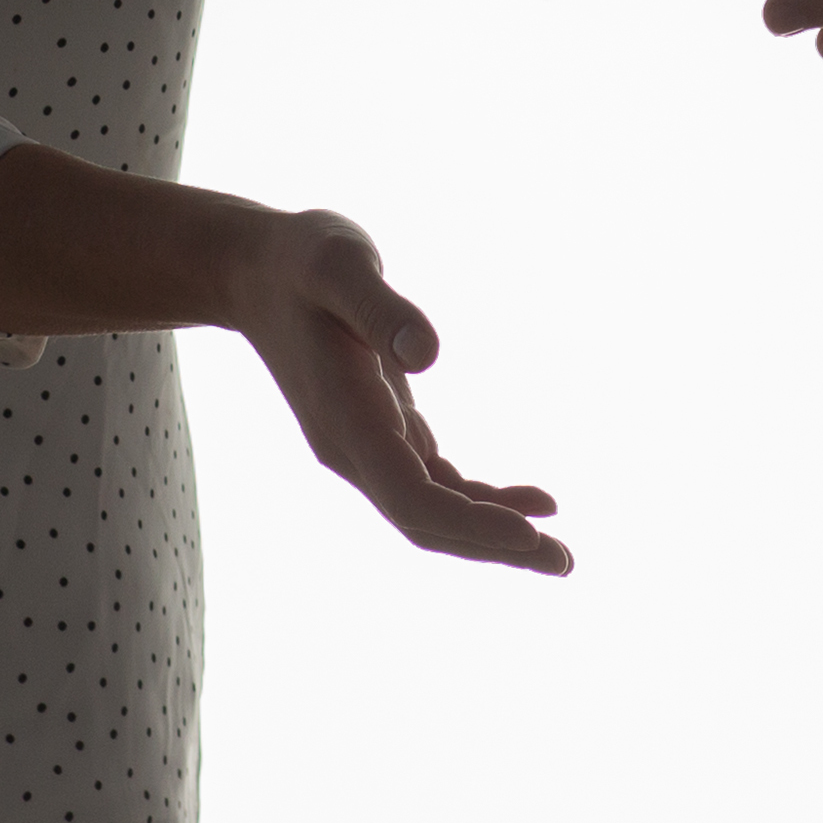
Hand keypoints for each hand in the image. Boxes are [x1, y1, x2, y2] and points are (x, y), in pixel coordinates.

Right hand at [220, 209, 569, 575]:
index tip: (529, 534)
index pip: (412, 496)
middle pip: (426, 522)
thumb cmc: (302, 260)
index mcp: (346, 420)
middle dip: (493, 545)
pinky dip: (481, 501)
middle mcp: (354, 450)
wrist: (257, 272)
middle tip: (565, 562)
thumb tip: (430, 355)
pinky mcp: (381, 434)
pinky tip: (529, 503)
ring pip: (433, 512)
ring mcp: (366, 448)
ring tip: (557, 549)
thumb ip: (381, 308)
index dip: (470, 521)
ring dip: (493, 533)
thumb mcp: (341, 265)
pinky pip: (435, 486)